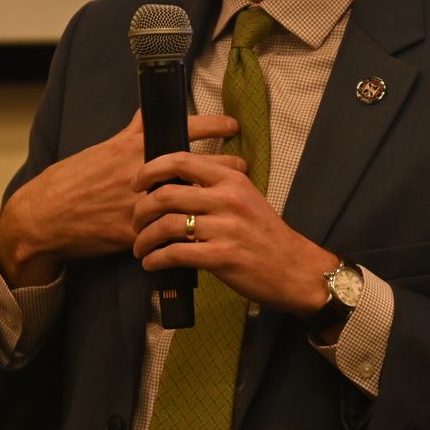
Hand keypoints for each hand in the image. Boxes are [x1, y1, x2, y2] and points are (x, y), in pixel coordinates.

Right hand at [0, 112, 240, 287]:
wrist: (45, 215)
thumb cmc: (70, 180)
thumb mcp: (101, 148)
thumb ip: (129, 134)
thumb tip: (146, 117)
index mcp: (132, 149)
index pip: (181, 131)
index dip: (212, 128)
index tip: (234, 127)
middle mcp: (140, 173)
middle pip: (196, 167)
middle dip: (224, 167)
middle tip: (244, 166)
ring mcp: (139, 203)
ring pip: (188, 198)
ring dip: (214, 198)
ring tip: (235, 198)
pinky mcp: (134, 231)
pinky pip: (167, 230)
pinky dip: (186, 229)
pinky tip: (204, 231)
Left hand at [132, 152, 337, 316]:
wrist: (295, 269)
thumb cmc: (266, 235)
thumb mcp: (246, 199)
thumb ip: (215, 188)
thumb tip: (172, 185)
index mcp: (231, 179)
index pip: (180, 160)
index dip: (150, 169)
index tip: (136, 183)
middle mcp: (227, 199)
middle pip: (165, 194)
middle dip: (140, 210)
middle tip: (134, 221)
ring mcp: (225, 228)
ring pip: (166, 225)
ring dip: (144, 238)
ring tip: (140, 248)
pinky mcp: (222, 257)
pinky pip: (175, 254)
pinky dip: (156, 259)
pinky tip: (152, 264)